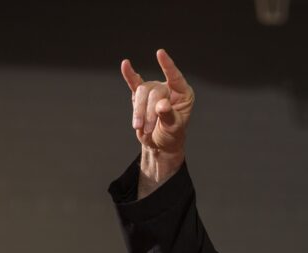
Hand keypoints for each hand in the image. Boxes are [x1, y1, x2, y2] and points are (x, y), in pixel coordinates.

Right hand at [120, 49, 194, 193]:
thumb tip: (162, 105)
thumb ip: (169, 116)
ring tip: (139, 127)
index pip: (175, 77)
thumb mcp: (174, 129)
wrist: (160, 144)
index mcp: (182, 94)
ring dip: (139, 111)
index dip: (167, 66)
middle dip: (149, 111)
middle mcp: (169, 89)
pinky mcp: (140, 96)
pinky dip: (129, 76)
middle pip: (154, 91)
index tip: (160, 53)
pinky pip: (134, 83)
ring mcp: (154, 91)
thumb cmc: (172, 135)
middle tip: (148, 128)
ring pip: (141, 93)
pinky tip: (125, 65)